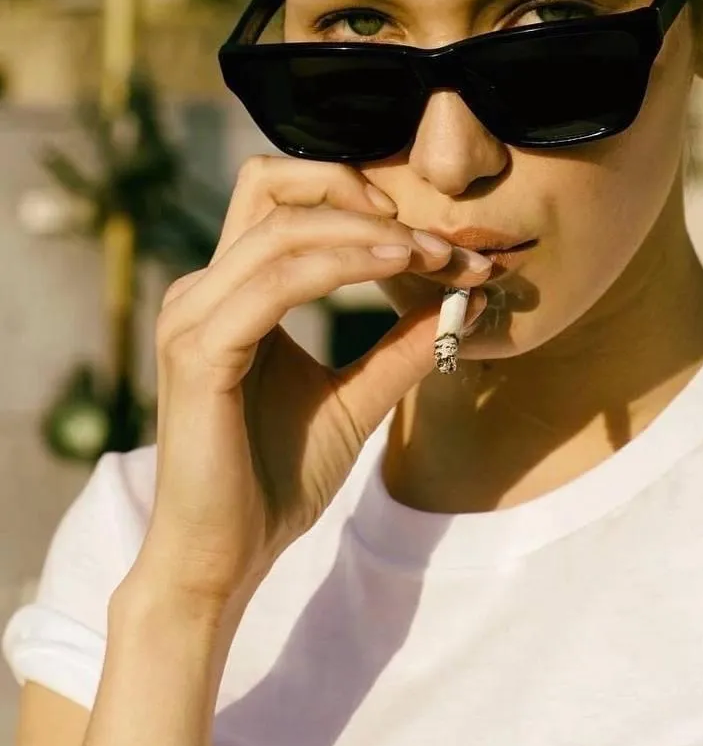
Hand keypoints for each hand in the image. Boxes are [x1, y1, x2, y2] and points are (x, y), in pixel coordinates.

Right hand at [130, 155, 491, 617]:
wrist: (225, 560)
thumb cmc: (276, 480)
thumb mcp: (357, 399)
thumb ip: (402, 347)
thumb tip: (466, 301)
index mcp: (232, 291)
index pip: (288, 202)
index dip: (365, 199)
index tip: (447, 243)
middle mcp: (203, 288)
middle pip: (273, 185)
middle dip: (364, 195)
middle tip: (440, 239)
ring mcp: (194, 315)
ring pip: (285, 227)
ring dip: (369, 231)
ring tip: (435, 254)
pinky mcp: (200, 351)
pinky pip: (277, 282)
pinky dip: (341, 264)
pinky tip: (396, 267)